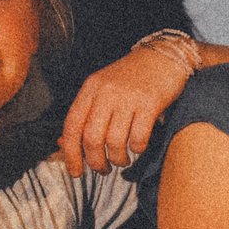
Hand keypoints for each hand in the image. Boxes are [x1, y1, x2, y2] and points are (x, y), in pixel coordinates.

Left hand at [60, 42, 191, 175]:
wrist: (164, 56)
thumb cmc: (131, 77)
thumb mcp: (103, 89)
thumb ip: (85, 114)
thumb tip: (64, 144)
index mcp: (90, 89)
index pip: (72, 126)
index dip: (71, 154)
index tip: (76, 172)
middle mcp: (106, 92)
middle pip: (92, 138)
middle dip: (96, 162)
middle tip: (103, 170)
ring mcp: (128, 97)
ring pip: (115, 141)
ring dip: (118, 159)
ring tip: (122, 161)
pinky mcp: (150, 103)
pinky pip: (138, 137)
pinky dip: (137, 149)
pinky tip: (138, 148)